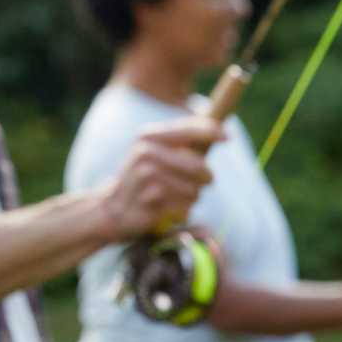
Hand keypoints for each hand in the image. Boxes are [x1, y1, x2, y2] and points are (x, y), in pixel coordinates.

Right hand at [95, 117, 222, 239]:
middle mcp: (145, 152)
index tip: (228, 138)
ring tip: (174, 197)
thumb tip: (221, 130)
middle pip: (198, 165)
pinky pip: (185, 207)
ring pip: (194, 190)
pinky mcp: (149, 200)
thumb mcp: (156, 152)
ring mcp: (146, 176)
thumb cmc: (144, 178)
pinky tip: (167, 209)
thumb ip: (184, 141)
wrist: (113, 208)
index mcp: (148, 136)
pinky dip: (183, 211)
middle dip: (206, 178)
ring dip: (192, 197)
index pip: (189, 129)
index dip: (212, 132)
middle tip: (201, 182)